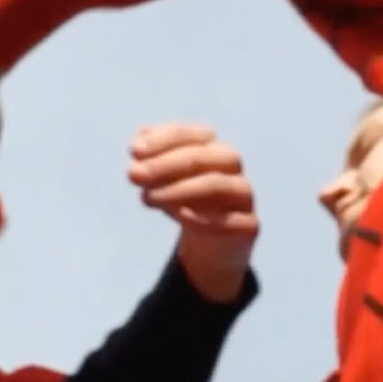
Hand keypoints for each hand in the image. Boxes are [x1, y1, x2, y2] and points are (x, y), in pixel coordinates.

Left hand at [128, 123, 258, 303]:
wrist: (212, 247)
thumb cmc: (185, 201)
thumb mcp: (164, 180)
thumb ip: (152, 159)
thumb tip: (139, 139)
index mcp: (211, 147)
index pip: (189, 134)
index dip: (162, 140)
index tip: (134, 150)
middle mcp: (231, 166)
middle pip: (201, 157)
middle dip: (164, 164)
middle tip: (133, 174)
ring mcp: (243, 194)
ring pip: (216, 185)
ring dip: (178, 190)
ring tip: (147, 198)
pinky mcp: (249, 224)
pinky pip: (230, 220)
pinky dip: (204, 217)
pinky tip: (180, 215)